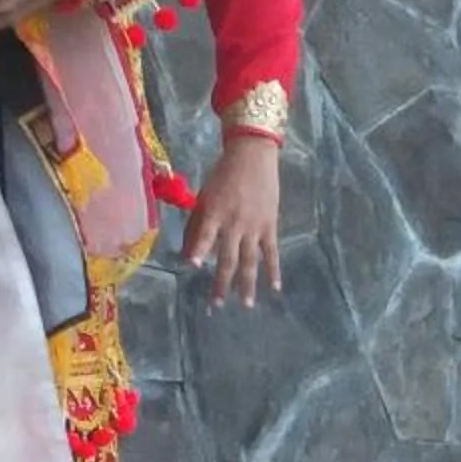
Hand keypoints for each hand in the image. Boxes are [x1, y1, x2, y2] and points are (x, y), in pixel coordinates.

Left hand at [184, 137, 283, 305]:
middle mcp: (234, 223)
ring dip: (247, 284)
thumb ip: (196, 226)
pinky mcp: (269, 226)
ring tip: (246, 304)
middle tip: (217, 305)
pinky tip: (275, 287)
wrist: (253, 156)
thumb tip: (185, 255)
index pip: (205, 235)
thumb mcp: (204, 197)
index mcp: (215, 213)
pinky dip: (274, 270)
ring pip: (250, 261)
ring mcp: (254, 227)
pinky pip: (272, 252)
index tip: (192, 265)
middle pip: (228, 258)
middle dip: (222, 283)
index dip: (198, 250)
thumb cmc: (222, 177)